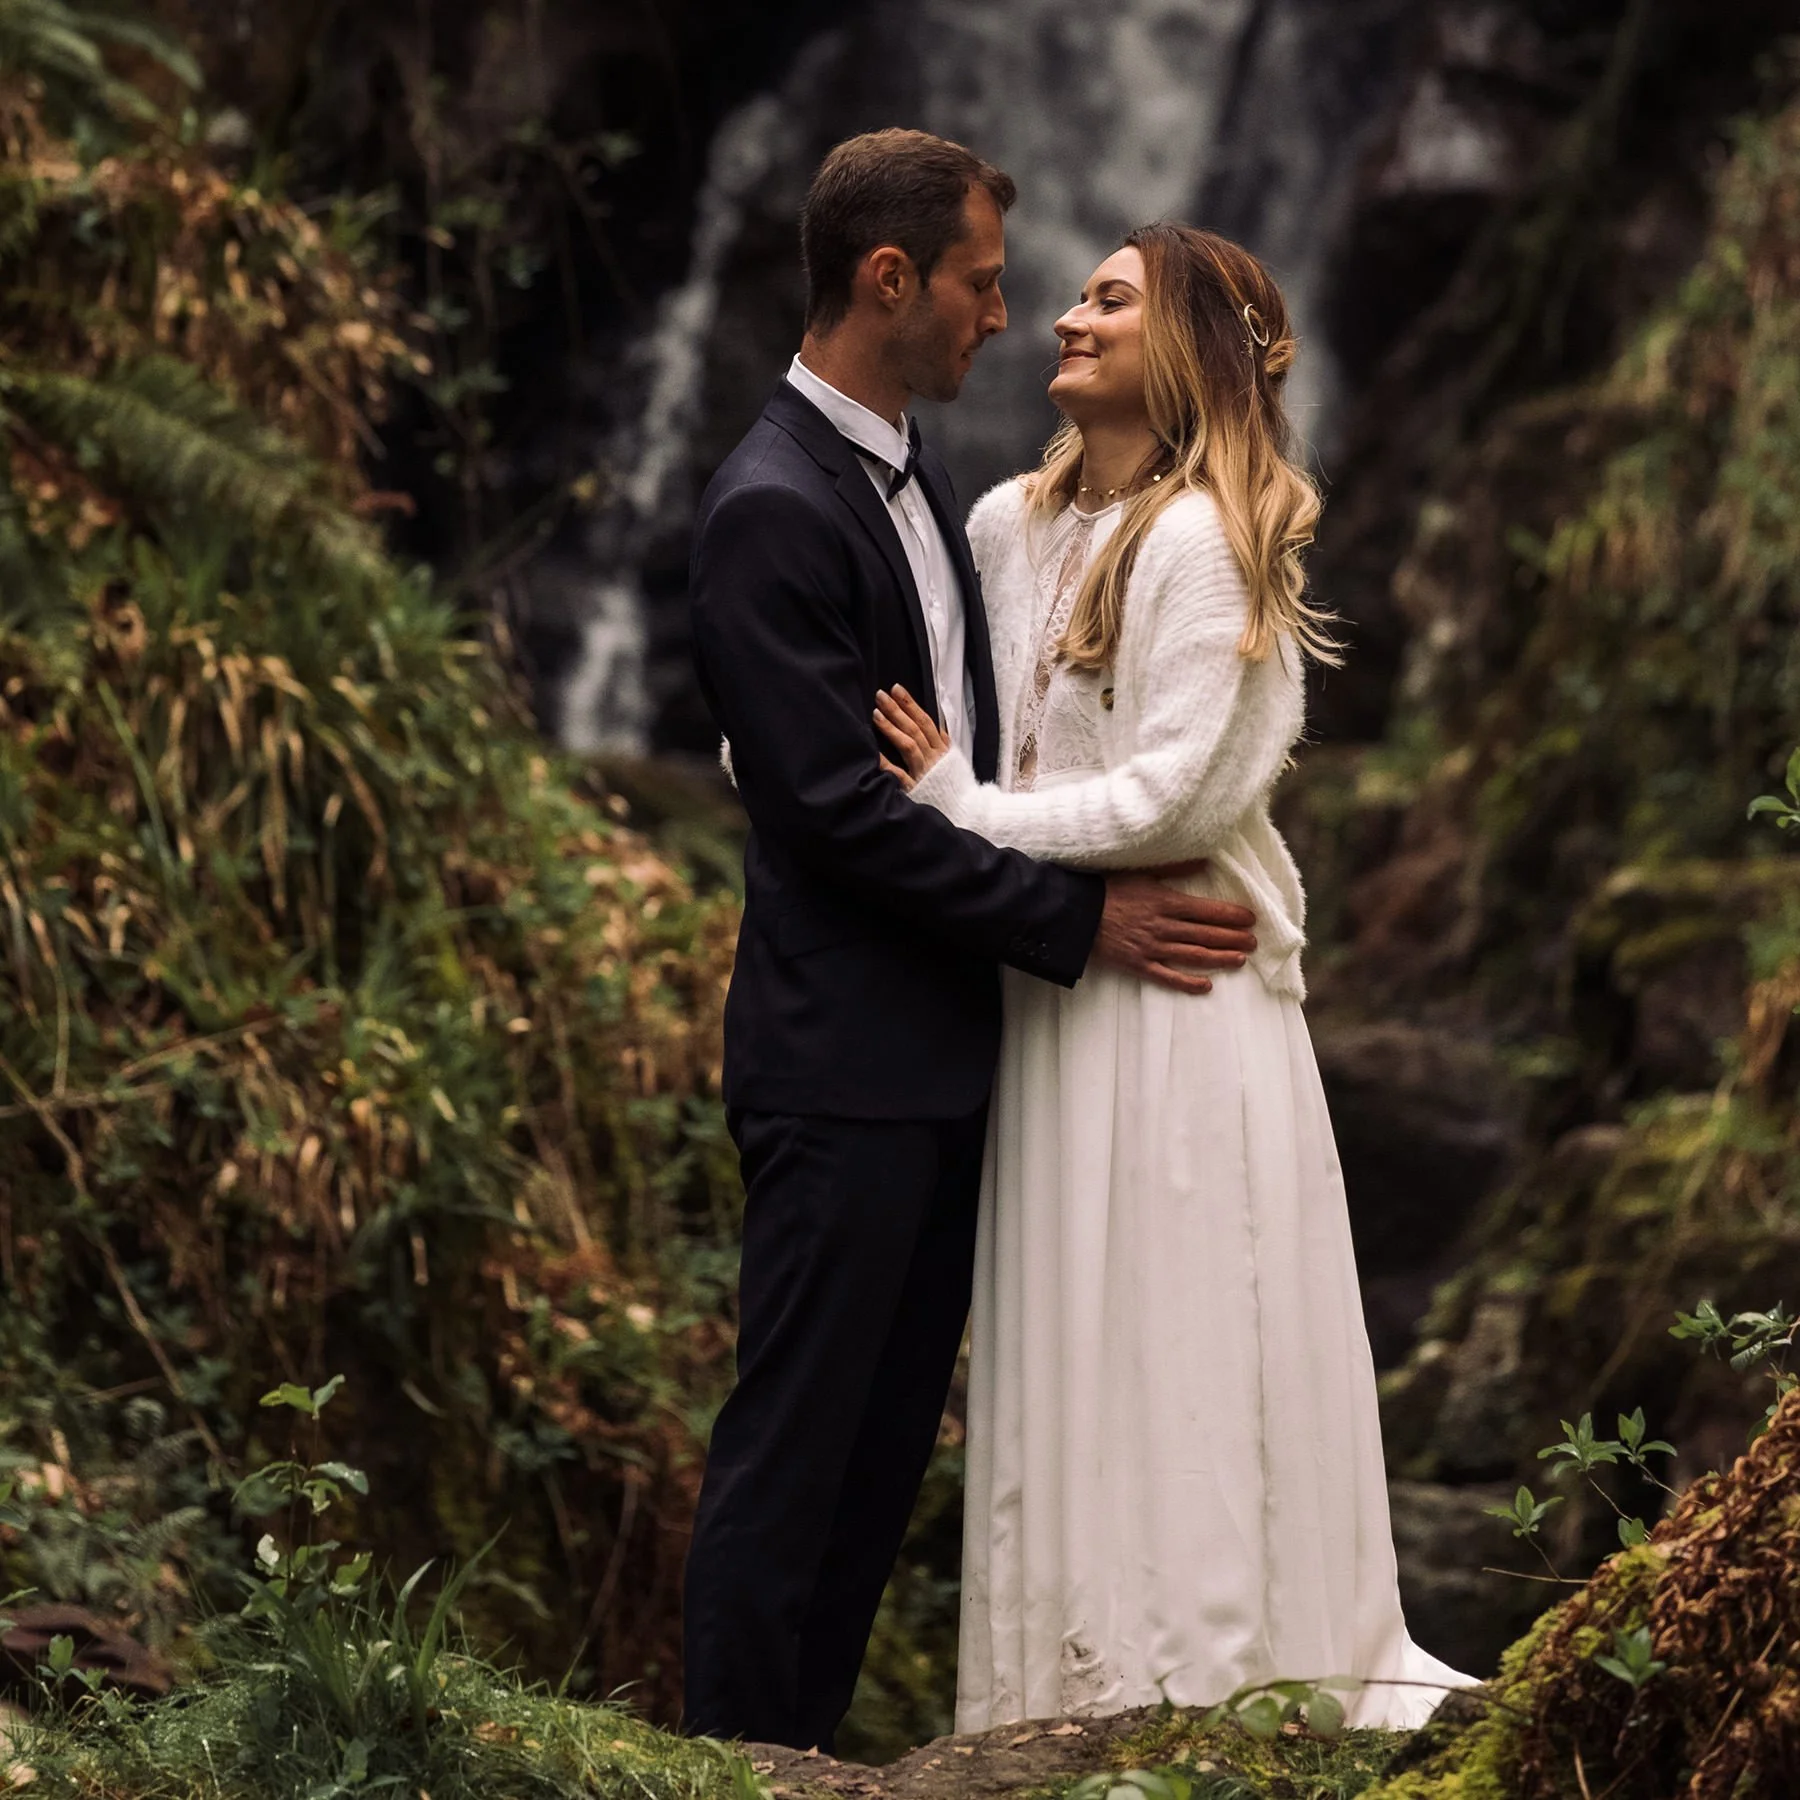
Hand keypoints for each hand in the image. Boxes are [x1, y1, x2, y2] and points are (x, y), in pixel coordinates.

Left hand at [873, 686, 948, 791]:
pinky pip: (899, 774)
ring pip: (909, 745)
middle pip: (915, 729)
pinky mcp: (916, 788)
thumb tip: (935, 723)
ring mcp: (925, 772)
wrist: (963, 812)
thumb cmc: (952, 786)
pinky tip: (873, 753)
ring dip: (892, 728)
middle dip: (897, 710)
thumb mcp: (952, 761)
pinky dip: (886, 763)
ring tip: (876, 714)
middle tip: (881, 695)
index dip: (911, 704)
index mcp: (943, 749)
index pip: (925, 721)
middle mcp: (934, 758)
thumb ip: (941, 743)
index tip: (896, 689)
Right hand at [1094, 869, 1256, 994]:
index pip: (1207, 910)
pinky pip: (1168, 977)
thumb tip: (1204, 860)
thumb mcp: (1141, 873)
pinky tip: (1206, 985)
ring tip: (1240, 960)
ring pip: (1194, 956)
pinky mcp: (1139, 965)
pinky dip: (1188, 983)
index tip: (1250, 918)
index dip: (1231, 915)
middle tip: (1254, 942)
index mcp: (1165, 902)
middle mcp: (1163, 927)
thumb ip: (1174, 868)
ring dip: (1220, 958)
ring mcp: (1152, 948)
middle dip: (1233, 938)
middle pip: (1206, 934)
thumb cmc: (1107, 889)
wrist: (1077, 914)